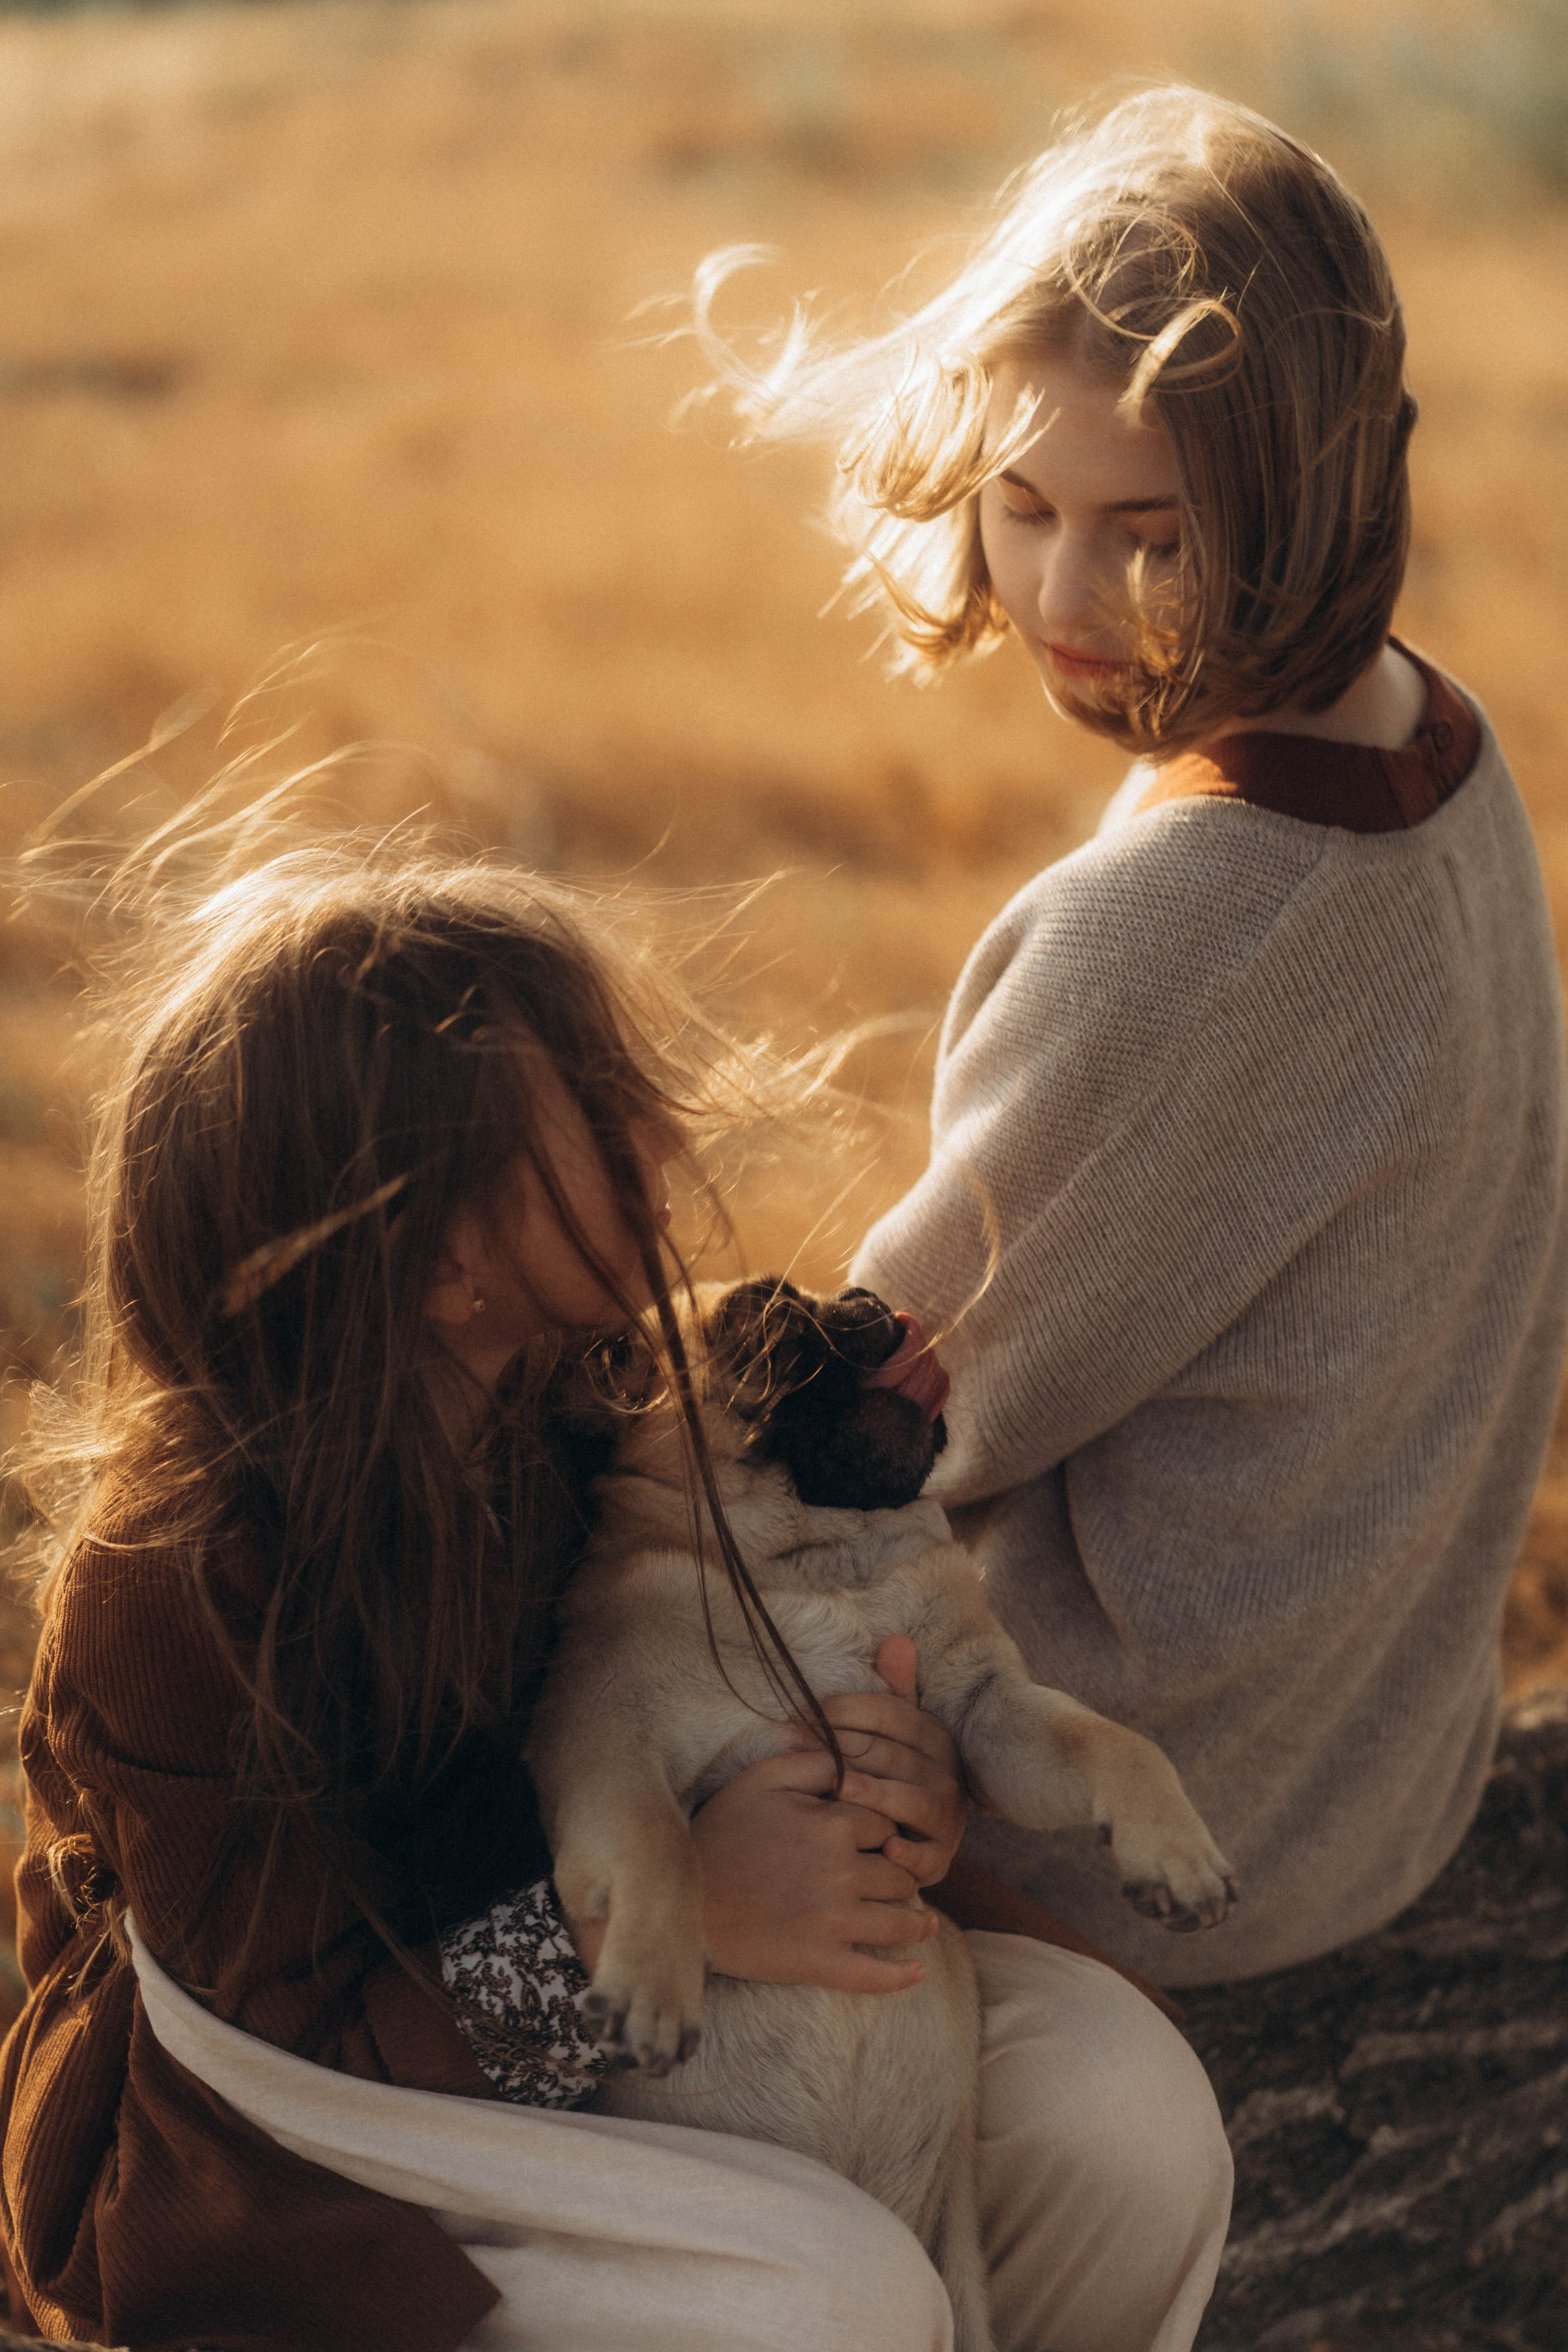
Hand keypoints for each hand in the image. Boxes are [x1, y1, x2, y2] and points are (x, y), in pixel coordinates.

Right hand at [690, 1750, 939, 1991]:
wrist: (682, 1902)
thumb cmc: (720, 1832)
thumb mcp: (761, 1779)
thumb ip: (814, 1760)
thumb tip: (855, 1758)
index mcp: (833, 1825)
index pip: (887, 1828)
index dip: (884, 1836)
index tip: (877, 1845)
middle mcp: (842, 1873)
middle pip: (901, 1875)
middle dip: (901, 1878)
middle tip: (897, 1884)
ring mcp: (833, 1923)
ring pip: (902, 1922)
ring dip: (917, 1922)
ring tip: (923, 1923)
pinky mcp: (819, 1963)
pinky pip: (876, 1975)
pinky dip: (902, 1976)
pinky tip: (916, 1971)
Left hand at [785, 1633, 968, 1886]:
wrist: (917, 1840)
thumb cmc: (892, 1778)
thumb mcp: (894, 1733)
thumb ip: (895, 1690)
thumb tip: (897, 1639)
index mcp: (935, 1737)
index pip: (890, 1712)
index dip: (845, 1708)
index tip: (803, 1711)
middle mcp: (946, 1775)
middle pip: (892, 1754)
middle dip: (841, 1747)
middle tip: (794, 1743)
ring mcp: (945, 1818)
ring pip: (911, 1800)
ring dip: (876, 1795)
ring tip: (841, 1790)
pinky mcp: (939, 1859)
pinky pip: (927, 1857)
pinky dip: (910, 1855)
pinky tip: (887, 1849)